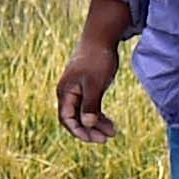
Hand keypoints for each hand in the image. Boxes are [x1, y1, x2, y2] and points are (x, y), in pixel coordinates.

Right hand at [54, 28, 126, 143]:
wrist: (100, 39)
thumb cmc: (96, 59)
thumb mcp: (95, 84)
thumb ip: (90, 105)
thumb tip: (87, 125)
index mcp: (65, 92)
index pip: (67, 119)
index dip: (79, 131)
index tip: (94, 139)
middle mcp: (68, 94)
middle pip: (75, 119)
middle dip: (89, 131)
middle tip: (105, 139)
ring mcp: (77, 91)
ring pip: (84, 114)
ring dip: (96, 125)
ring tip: (113, 132)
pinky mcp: (86, 88)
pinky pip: (90, 107)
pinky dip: (99, 116)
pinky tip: (110, 122)